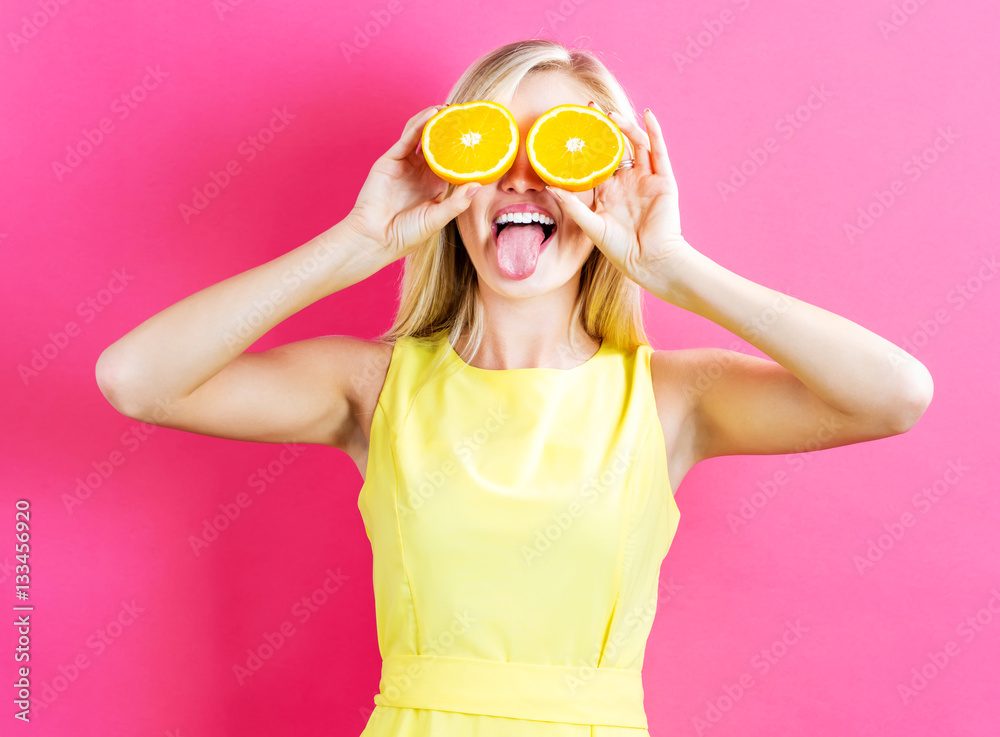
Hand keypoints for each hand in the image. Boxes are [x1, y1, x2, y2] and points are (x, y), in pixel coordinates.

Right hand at [345, 104, 479, 262]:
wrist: (375, 238)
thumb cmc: (406, 234)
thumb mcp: (436, 219)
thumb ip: (457, 202)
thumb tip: (478, 185)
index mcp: (435, 186)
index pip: (454, 162)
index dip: (465, 149)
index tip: (481, 137)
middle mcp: (421, 172)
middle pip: (439, 144)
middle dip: (451, 130)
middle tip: (468, 115)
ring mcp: (406, 164)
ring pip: (423, 136)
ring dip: (435, 121)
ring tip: (451, 109)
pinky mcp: (391, 159)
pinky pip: (408, 137)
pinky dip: (419, 124)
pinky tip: (432, 114)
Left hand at [546, 103, 696, 295]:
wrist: (650, 261)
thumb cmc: (620, 249)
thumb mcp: (591, 225)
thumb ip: (573, 205)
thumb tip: (549, 186)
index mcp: (609, 191)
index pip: (595, 160)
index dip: (586, 143)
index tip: (573, 125)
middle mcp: (627, 181)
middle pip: (615, 146)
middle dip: (603, 127)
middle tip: (589, 108)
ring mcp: (646, 179)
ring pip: (636, 144)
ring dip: (624, 126)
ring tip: (610, 114)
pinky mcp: (664, 180)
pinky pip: (659, 151)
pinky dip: (654, 132)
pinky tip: (647, 115)